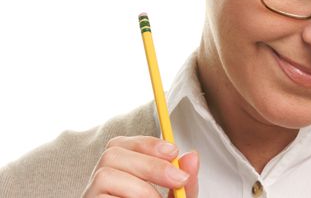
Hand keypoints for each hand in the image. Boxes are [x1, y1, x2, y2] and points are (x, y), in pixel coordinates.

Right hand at [82, 136, 198, 197]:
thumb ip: (183, 183)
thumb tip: (192, 156)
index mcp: (118, 174)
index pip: (121, 144)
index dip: (147, 143)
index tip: (174, 151)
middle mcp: (99, 185)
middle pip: (112, 154)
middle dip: (149, 163)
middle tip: (177, 179)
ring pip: (105, 176)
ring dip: (140, 186)